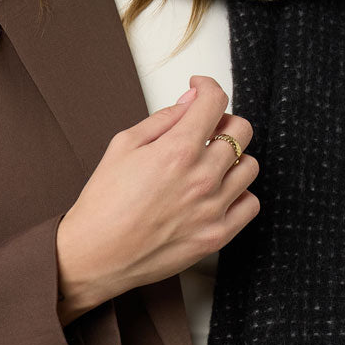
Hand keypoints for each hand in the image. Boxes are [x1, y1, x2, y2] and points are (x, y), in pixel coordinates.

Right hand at [55, 74, 259, 324]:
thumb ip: (162, 119)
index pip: (215, 101)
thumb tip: (190, 102)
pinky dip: (239, 195)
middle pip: (241, 130)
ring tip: (211, 166)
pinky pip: (250, 205)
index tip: (200, 90)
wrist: (94, 256)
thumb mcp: (122, 146)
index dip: (208, 87)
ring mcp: (212, 209)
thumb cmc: (102, 204)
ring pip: (250, 166)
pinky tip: (219, 195)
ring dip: (234, 159)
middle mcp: (201, 177)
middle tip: (207, 129)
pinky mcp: (216, 236)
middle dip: (224, 121)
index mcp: (177, 150)